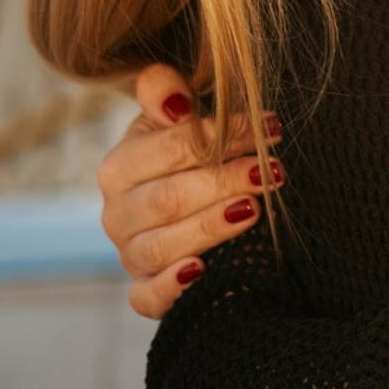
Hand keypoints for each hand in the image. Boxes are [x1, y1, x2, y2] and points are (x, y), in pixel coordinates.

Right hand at [97, 64, 282, 317]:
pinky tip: (201, 270)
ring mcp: (128, 254)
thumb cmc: (183, 145)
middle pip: (168, 200)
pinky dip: (171, 288)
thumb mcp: (172, 110)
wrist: (177, 187)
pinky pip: (146, 298)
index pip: (172, 148)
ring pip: (161, 248)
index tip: (270, 128)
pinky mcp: (143, 288)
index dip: (223, 135)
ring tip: (255, 208)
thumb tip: (176, 100)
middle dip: (225, 182)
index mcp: (119, 166)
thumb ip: (164, 90)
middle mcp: (117, 213)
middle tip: (270, 170)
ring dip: (211, 227)